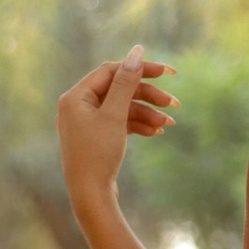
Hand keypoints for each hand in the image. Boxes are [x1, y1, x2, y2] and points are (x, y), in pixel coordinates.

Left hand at [56, 51, 177, 215]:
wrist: (90, 197)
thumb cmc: (98, 155)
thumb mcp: (115, 115)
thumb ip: (126, 82)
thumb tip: (137, 51)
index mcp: (75, 96)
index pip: (111, 71)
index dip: (140, 69)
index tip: (168, 72)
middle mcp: (77, 106)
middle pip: (119, 89)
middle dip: (147, 96)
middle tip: (173, 103)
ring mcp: (86, 122)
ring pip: (122, 107)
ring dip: (147, 113)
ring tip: (169, 123)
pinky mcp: (96, 137)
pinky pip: (119, 122)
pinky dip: (138, 125)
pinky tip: (156, 131)